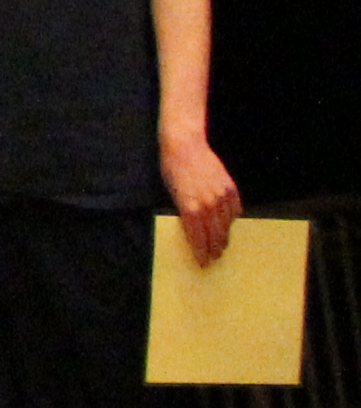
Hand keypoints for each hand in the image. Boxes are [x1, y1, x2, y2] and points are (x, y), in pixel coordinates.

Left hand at [161, 135, 241, 268]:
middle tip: (213, 259)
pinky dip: (232, 218)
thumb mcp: (172, 192)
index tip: (203, 263)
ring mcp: (221, 195)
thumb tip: (193, 227)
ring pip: (226, 224)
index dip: (201, 251)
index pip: (198, 237)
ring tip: (222, 247)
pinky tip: (229, 224)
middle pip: (214, 233)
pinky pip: (235, 209)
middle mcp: (208, 204)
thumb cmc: (172, 169)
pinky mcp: (230, 188)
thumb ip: (184, 210)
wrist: (185, 145)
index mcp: (190, 207)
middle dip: (214, 249)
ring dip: (224, 237)